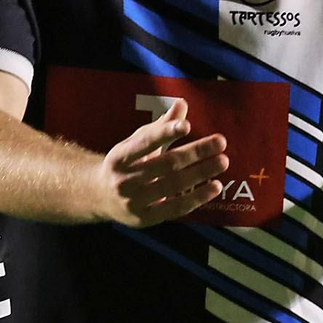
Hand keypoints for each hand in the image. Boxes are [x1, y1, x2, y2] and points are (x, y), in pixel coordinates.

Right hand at [94, 98, 228, 227]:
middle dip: (195, 152)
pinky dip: (197, 197)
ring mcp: (133, 201)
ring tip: (222, 162)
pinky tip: (215, 186)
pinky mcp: (145, 218)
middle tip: (220, 142)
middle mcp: (124, 180)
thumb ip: (160, 127)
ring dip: (201, 173)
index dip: (166, 133)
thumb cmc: (125, 164)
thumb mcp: (136, 143)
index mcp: (120, 156)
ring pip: (173, 186)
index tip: (187, 126)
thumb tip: (182, 104)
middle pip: (166, 164)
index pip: (145, 143)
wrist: (100, 197)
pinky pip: (176, 208)